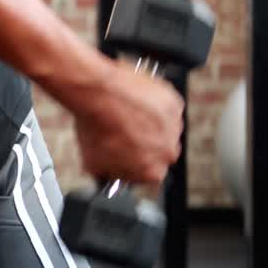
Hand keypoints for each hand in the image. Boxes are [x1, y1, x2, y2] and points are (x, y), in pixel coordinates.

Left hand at [72, 59, 185, 184]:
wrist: (100, 93)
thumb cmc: (97, 125)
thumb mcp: (92, 162)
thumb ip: (107, 173)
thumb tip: (105, 173)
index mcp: (152, 172)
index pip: (147, 174)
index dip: (133, 163)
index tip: (123, 154)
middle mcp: (168, 152)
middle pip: (158, 152)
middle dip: (143, 144)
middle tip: (122, 131)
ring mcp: (174, 128)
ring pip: (163, 129)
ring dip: (148, 123)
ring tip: (125, 114)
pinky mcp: (174, 105)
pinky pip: (165, 107)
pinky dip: (153, 105)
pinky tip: (134, 102)